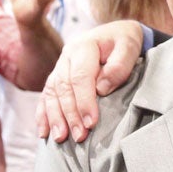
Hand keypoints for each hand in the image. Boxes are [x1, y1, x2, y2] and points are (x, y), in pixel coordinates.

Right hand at [35, 20, 144, 141]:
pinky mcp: (58, 76)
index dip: (84, 101)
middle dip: (70, 115)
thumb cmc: (124, 41)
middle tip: (80, 136)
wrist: (116, 33)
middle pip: (63, 88)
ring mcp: (60, 66)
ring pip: (51, 93)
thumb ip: (119, 66)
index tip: (92, 122)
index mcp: (83, 47)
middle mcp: (66, 56)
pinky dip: (44, 114)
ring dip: (54, 117)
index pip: (80, 77)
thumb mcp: (129, 47)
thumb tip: (101, 89)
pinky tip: (44, 132)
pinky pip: (46, 95)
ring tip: (61, 138)